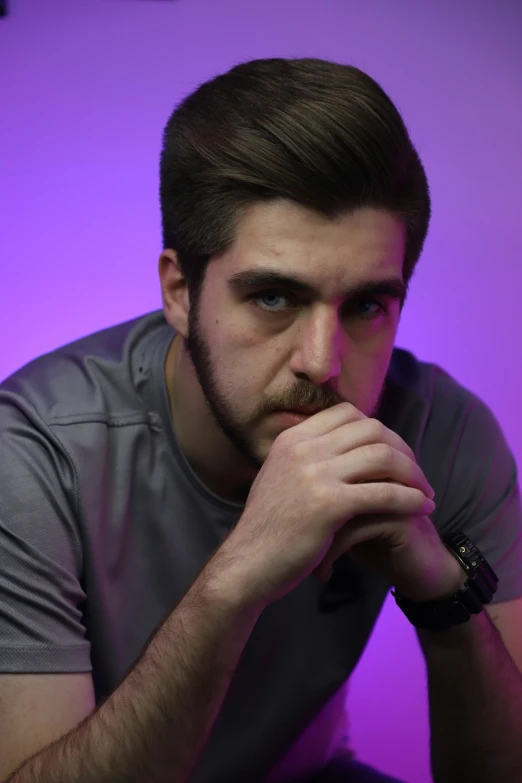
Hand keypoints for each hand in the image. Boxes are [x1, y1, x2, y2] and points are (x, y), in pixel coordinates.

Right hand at [216, 402, 438, 606]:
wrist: (248, 564)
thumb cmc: (268, 528)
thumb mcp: (279, 477)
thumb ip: (306, 457)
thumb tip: (341, 445)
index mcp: (292, 439)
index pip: (347, 413)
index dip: (377, 428)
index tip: (392, 450)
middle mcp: (303, 449)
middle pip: (371, 430)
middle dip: (403, 448)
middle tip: (416, 472)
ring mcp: (315, 474)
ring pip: (383, 457)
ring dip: (413, 473)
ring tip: (426, 492)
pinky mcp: (328, 505)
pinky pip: (384, 494)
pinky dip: (411, 499)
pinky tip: (423, 509)